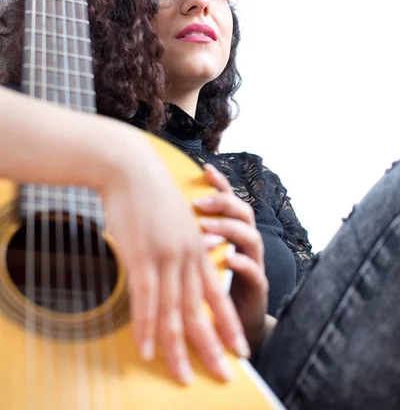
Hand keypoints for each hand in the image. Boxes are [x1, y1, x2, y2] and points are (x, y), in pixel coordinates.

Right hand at [100, 136, 249, 383]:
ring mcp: (165, 258)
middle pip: (201, 311)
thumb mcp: (175, 218)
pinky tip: (148, 351)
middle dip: (213, 347)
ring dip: (178, 350)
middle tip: (223, 375)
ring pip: (175, 313)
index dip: (228, 324)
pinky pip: (146, 301)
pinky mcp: (141, 257)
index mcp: (197, 247)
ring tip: (184, 377)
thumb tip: (175, 267)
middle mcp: (187, 257)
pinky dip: (146, 329)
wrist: (132, 168)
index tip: (239, 348)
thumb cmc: (149, 192)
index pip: (218, 294)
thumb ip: (180, 245)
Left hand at [194, 164, 269, 352]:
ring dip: (228, 230)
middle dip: (223, 204)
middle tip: (199, 203)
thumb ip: (186, 232)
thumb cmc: (210, 282)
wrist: (237, 322)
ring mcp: (254, 262)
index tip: (206, 169)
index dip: (220, 184)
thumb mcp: (196, 253)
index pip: (228, 200)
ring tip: (206, 228)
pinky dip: (241, 263)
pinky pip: (254, 270)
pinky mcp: (257, 287)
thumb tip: (161, 206)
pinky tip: (228, 260)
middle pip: (243, 212)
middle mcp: (246, 242)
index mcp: (232, 230)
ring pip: (250, 236)